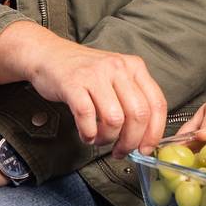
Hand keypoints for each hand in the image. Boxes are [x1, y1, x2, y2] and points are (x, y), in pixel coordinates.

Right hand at [0, 21, 166, 156]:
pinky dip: (88, 133)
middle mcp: (118, 67)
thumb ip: (132, 99)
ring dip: (108, 138)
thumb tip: (144, 136)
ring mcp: (95, 74)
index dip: (154, 133)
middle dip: (131, 141)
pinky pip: (87, 116)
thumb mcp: (115, 77)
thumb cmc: (83, 72)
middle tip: (120, 151)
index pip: (157, 104)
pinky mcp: (73, 83)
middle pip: (138, 115)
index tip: (145, 149)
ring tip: (99, 139)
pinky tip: (86, 134)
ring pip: (115, 119)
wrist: (48, 54)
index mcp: (134, 67)